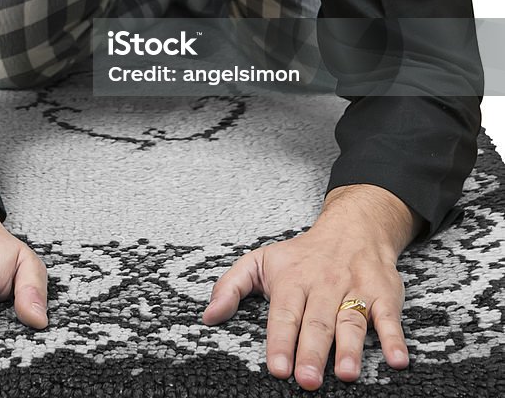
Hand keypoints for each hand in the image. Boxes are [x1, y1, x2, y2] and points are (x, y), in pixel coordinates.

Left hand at [202, 185, 420, 390]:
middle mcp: (324, 285)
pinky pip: (389, 317)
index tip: (276, 368)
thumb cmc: (302, 254)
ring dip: (350, 347)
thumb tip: (207, 316)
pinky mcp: (383, 294)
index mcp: (293, 280)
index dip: (280, 340)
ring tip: (346, 373)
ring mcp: (355, 289)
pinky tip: (397, 360)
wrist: (353, 225)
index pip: (285, 313)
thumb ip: (231, 286)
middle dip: (312, 351)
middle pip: (318, 321)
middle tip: (307, 380)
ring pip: (352, 320)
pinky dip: (395, 338)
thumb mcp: (260, 260)